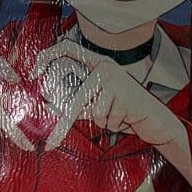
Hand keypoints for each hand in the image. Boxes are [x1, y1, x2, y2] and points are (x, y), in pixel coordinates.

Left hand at [33, 39, 191, 181]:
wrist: (157, 120)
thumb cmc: (125, 112)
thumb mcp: (99, 104)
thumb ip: (78, 102)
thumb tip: (48, 108)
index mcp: (96, 64)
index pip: (67, 49)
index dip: (48, 56)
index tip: (34, 73)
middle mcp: (105, 67)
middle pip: (77, 97)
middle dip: (65, 124)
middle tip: (52, 142)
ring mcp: (115, 78)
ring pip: (92, 111)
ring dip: (102, 121)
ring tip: (117, 116)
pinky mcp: (123, 94)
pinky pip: (106, 118)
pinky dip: (113, 124)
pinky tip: (126, 117)